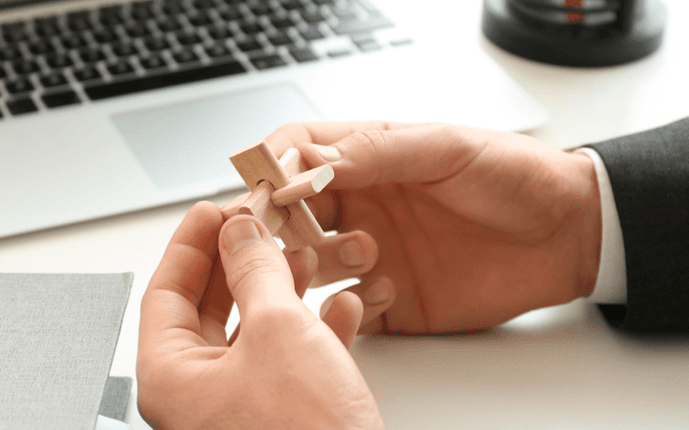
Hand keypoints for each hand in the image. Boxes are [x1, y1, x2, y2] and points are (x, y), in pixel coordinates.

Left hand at [137, 203, 383, 429]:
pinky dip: (313, 331)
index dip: (191, 244)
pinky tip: (342, 308)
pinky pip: (287, 362)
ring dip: (282, 291)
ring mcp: (237, 410)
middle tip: (262, 224)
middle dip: (242, 262)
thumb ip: (255, 271)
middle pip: (208, 308)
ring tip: (307, 257)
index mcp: (170, 377)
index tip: (213, 209)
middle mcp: (195, 396)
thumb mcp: (278, 330)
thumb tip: (241, 232)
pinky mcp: (280, 418)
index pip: (164, 293)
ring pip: (253, 332)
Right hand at [265, 122, 601, 333]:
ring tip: (365, 252)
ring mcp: (371, 254)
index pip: (298, 153)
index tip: (267, 184)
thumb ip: (377, 152)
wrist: (571, 235)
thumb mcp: (447, 148)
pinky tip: (387, 290)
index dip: (273, 166)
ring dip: (319, 261)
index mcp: (367, 159)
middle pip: (289, 212)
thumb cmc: (517, 177)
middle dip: (278, 222)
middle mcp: (361, 206)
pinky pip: (346, 310)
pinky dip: (350, 306)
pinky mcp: (389, 301)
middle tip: (285, 232)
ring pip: (309, 263)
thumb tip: (311, 163)